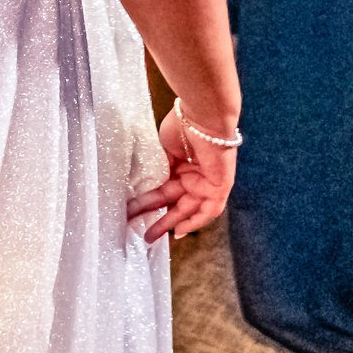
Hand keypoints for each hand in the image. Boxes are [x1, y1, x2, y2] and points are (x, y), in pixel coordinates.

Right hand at [128, 107, 236, 242]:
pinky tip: (178, 232)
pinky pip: (209, 210)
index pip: (163, 188)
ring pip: (188, 208)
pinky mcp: (220, 186)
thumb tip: (140, 189)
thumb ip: (155, 171)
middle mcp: (194, 175)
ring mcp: (207, 181)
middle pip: (173, 201)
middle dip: (156, 216)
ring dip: (170, 222)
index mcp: (180, 164)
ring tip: (150, 235)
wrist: (202, 117)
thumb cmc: (181, 126)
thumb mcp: (161, 151)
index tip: (132, 211)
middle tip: (139, 230)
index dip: (149, 201)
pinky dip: (195, 222)